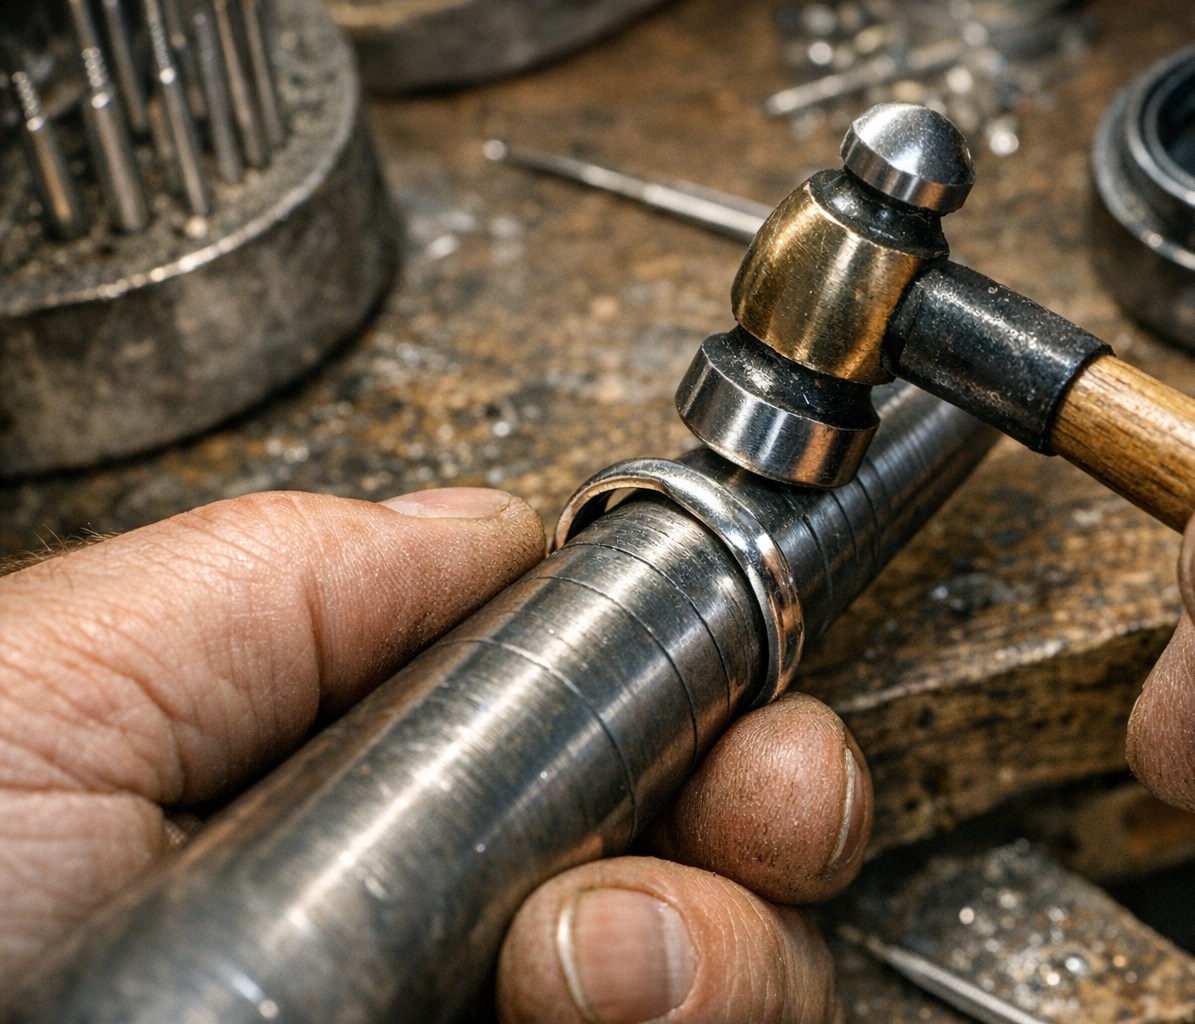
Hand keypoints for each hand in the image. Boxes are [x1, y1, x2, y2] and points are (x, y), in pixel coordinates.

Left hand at [0, 488, 867, 1022]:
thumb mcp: (61, 685)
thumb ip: (286, 581)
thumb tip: (494, 532)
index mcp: (384, 808)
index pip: (613, 733)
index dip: (710, 703)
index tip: (741, 700)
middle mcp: (466, 933)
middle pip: (723, 862)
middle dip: (776, 807)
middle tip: (752, 805)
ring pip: (747, 987)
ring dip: (729, 954)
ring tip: (584, 966)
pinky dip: (715, 1018)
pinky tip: (591, 1014)